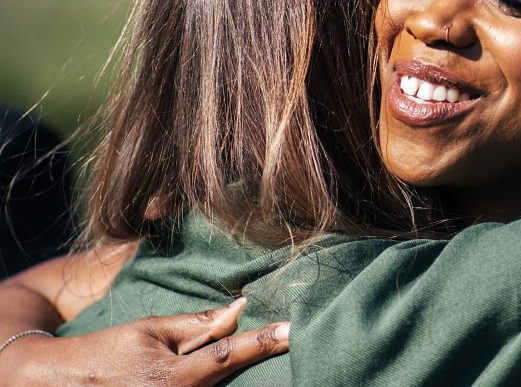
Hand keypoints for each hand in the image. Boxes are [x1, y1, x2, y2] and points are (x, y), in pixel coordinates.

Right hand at [1, 298, 288, 385]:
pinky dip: (214, 384)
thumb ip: (198, 324)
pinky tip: (218, 372)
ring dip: (235, 379)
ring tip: (264, 351)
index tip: (293, 330)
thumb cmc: (109, 350)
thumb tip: (240, 308)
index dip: (262, 342)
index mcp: (173, 377)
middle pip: (228, 382)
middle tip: (284, 341)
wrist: (61, 383)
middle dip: (255, 363)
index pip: (227, 355)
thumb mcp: (151, 329)